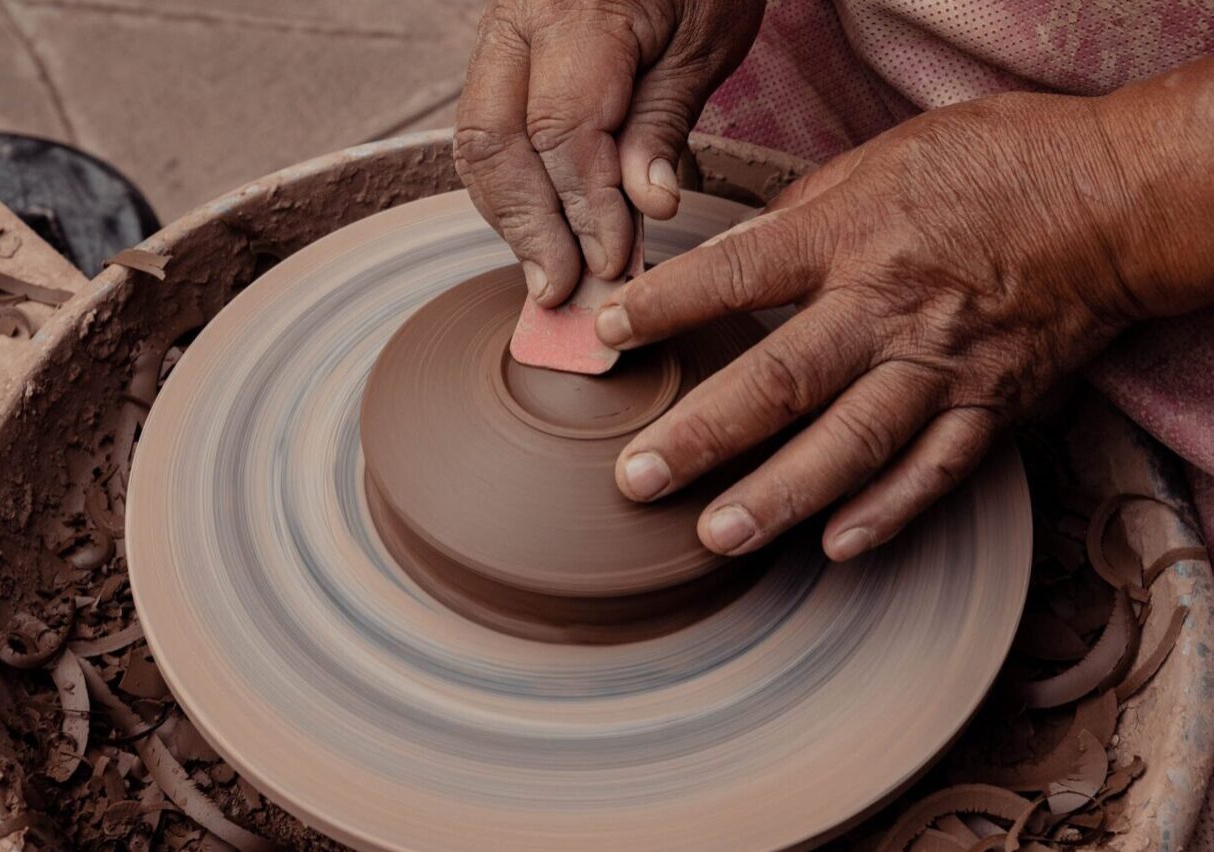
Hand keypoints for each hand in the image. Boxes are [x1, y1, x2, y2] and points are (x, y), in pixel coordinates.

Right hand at [454, 0, 763, 305]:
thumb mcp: (706, 40)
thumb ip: (663, 123)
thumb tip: (643, 206)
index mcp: (576, 8)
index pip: (561, 130)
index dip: (584, 208)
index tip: (611, 262)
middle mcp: (519, 19)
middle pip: (494, 142)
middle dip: (528, 227)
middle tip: (561, 291)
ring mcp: (501, 35)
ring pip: (479, 143)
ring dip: (512, 218)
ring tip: (550, 275)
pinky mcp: (503, 56)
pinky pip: (489, 131)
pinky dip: (514, 189)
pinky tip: (543, 232)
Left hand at [595, 89, 1193, 561]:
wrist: (1115, 201)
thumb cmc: (996, 164)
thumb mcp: (883, 159)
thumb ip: (802, 216)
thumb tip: (732, 254)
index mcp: (854, 237)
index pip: (737, 275)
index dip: (665, 306)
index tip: (606, 334)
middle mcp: (889, 310)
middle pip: (781, 383)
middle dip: (702, 436)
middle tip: (637, 479)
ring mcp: (942, 368)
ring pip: (850, 446)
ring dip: (779, 497)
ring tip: (716, 535)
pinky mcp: (991, 407)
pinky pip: (933, 473)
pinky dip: (886, 514)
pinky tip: (835, 547)